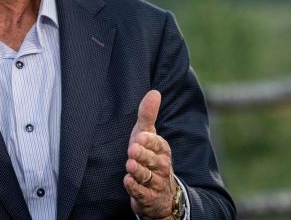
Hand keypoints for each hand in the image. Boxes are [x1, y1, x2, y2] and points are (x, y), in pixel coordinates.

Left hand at [123, 90, 176, 219]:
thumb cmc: (149, 157)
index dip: (149, 141)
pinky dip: (134, 188)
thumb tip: (154, 92)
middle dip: (143, 156)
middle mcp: (162, 167)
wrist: (158, 193)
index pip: (158, 145)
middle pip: (154, 161)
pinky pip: (141, 193)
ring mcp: (156, 184)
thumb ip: (148, 115)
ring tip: (130, 165)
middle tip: (133, 149)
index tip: (140, 136)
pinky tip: (128, 181)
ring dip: (139, 171)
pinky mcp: (148, 198)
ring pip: (148, 177)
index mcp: (162, 150)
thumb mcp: (147, 135)